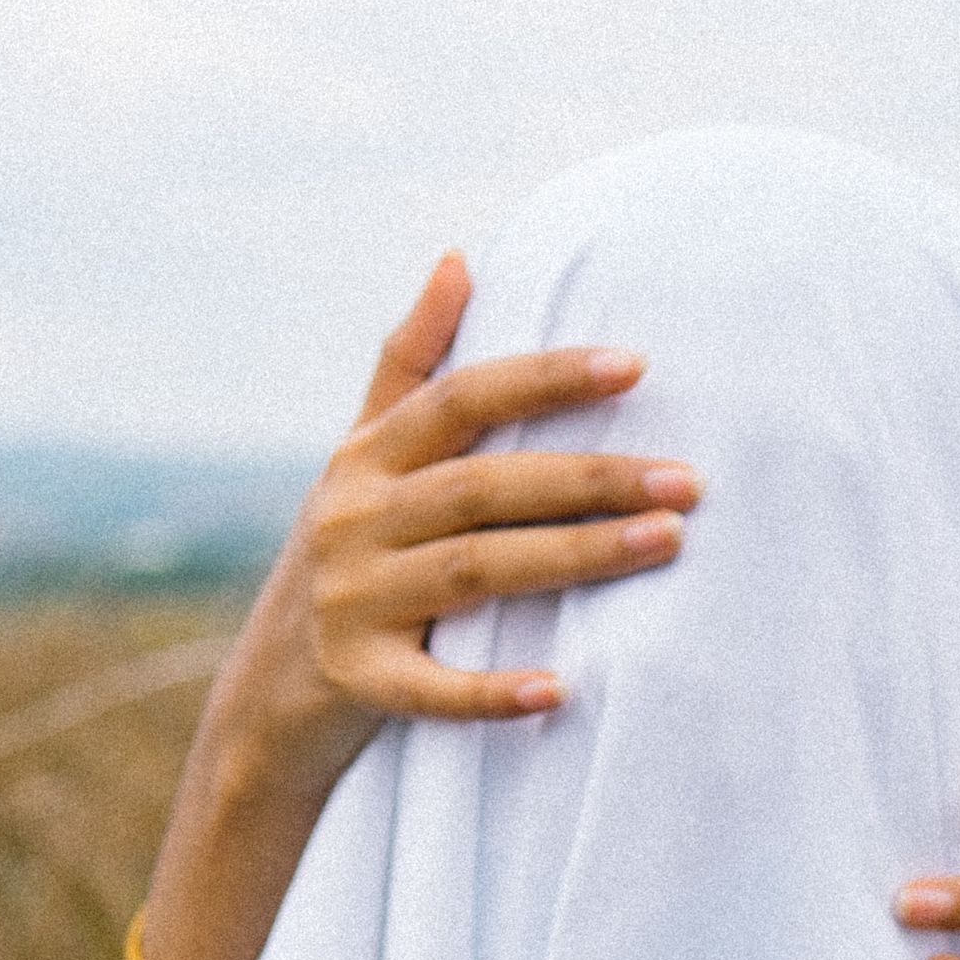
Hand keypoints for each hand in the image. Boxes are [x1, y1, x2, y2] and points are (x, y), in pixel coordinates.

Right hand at [58, 253, 693, 959]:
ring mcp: (351, 603)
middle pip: (486, 486)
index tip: (637, 365)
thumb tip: (461, 257)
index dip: (545, 378)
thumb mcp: (360, 458)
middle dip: (591, 478)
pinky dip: (492, 691)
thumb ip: (410, 364)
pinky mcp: (355, 683)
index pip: (461, 399)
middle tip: (690, 479)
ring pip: (477, 571)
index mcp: (366, 458)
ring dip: (576, 559)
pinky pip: (431, 689)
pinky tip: (563, 689)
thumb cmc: (349, 560)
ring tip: (668, 546)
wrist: (270, 703)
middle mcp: (354, 520)